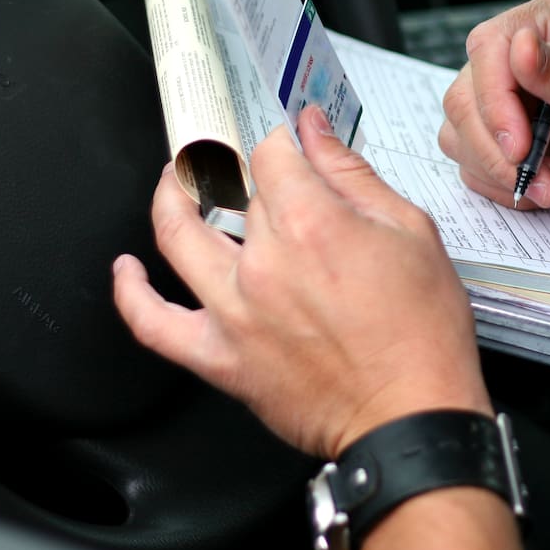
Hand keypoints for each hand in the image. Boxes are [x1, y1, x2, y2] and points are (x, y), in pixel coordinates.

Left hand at [113, 107, 491, 460]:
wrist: (412, 418)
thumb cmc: (421, 335)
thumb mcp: (410, 233)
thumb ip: (352, 175)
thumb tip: (315, 131)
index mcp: (311, 225)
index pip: (271, 153)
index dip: (280, 140)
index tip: (289, 144)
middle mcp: (263, 264)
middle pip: (235, 193)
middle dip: (248, 174)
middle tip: (256, 171)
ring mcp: (234, 312)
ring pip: (176, 237)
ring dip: (169, 198)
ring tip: (174, 184)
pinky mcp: (221, 359)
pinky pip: (153, 325)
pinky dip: (131, 294)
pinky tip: (128, 270)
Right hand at [438, 0, 549, 220]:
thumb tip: (520, 47)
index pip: (490, 49)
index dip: (495, 101)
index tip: (520, 145)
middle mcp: (523, 57)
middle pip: (465, 96)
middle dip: (499, 148)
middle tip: (542, 174)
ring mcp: (509, 99)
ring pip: (460, 133)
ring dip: (504, 172)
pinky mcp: (504, 138)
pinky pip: (471, 162)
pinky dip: (505, 185)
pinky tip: (549, 186)